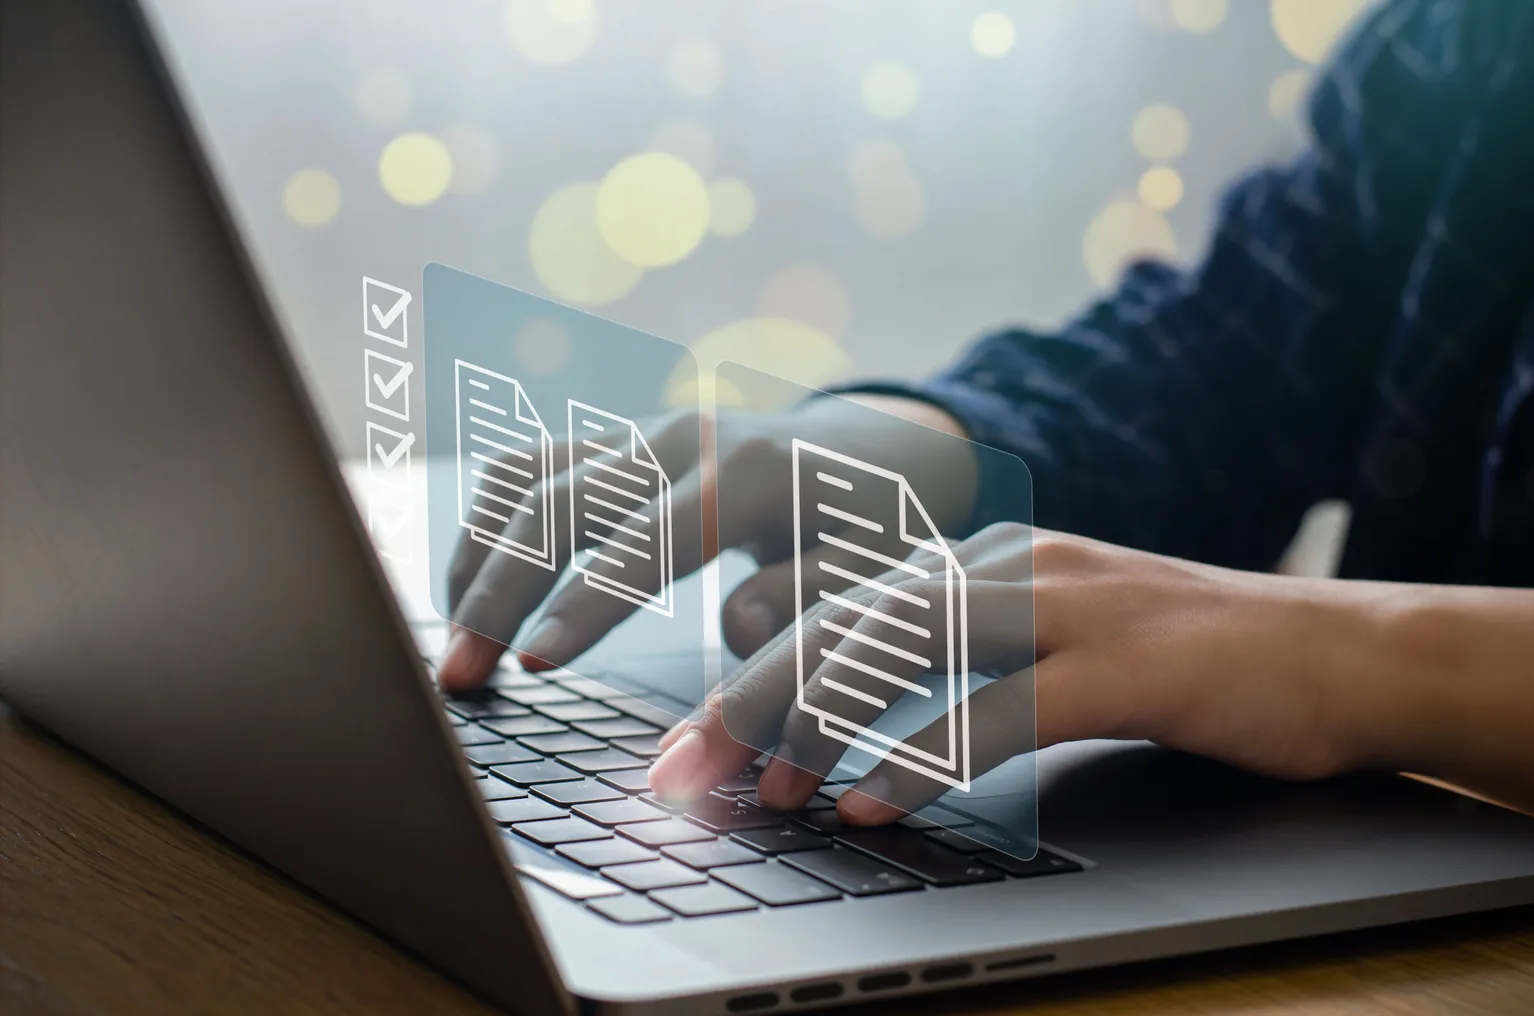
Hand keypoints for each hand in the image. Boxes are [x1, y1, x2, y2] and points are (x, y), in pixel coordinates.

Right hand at [436, 396, 976, 689]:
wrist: (877, 448)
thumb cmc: (877, 522)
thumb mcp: (881, 568)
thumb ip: (814, 599)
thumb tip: (738, 628)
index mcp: (748, 475)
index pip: (647, 541)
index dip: (585, 603)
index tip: (533, 665)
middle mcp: (679, 441)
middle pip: (559, 502)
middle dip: (499, 590)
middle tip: (458, 677)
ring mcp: (639, 434)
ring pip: (525, 477)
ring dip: (477, 559)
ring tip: (454, 644)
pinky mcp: (615, 444)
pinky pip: (527, 471)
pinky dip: (487, 530)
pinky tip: (473, 594)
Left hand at [649, 524, 1393, 823]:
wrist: (1340, 652)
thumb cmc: (1183, 663)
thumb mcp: (1050, 645)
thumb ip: (954, 662)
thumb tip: (842, 725)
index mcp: (985, 558)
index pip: (838, 598)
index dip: (751, 664)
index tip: (689, 737)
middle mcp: (1013, 564)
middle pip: (849, 616)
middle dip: (751, 692)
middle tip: (681, 769)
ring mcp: (1073, 605)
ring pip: (910, 641)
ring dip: (821, 717)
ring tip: (757, 786)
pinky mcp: (1131, 662)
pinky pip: (1004, 707)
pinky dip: (926, 757)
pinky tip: (871, 804)